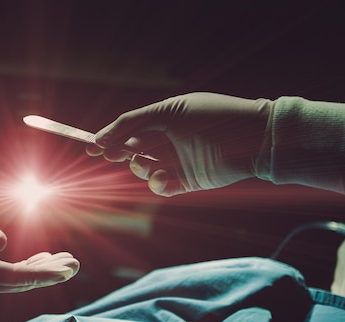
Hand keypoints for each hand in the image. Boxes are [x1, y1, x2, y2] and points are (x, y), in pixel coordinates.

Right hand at [0, 157, 79, 295]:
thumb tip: (4, 243)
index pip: (20, 278)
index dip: (48, 273)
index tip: (71, 269)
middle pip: (20, 282)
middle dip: (49, 272)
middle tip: (75, 263)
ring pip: (13, 279)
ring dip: (37, 269)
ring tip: (61, 259)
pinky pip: (2, 273)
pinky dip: (20, 267)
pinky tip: (35, 258)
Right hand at [87, 92, 272, 195]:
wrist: (253, 138)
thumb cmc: (213, 116)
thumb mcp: (170, 111)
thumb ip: (135, 121)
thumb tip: (103, 137)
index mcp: (164, 120)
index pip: (130, 130)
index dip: (109, 138)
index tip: (91, 147)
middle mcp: (169, 141)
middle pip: (133, 151)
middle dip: (120, 153)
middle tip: (110, 156)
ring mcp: (178, 162)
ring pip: (145, 171)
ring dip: (141, 168)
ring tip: (145, 164)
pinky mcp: (188, 181)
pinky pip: (163, 187)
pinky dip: (159, 184)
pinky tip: (164, 179)